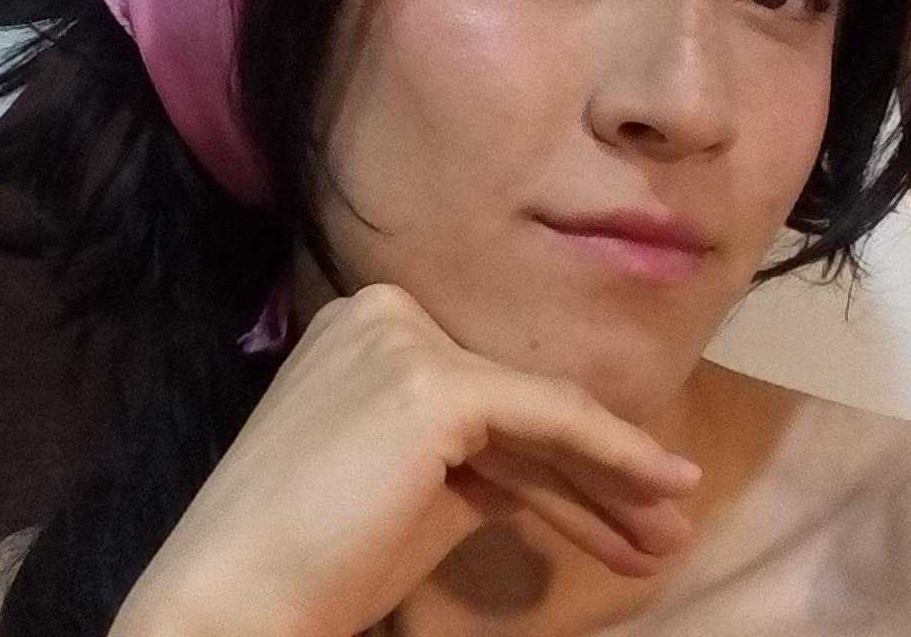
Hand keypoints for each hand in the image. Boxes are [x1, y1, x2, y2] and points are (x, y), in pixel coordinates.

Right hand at [111, 282, 702, 636]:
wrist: (239, 596)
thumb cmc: (317, 563)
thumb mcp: (416, 493)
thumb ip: (478, 460)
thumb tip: (555, 466)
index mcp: (364, 329)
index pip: (489, 396)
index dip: (564, 462)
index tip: (624, 517)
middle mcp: (380, 313)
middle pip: (519, 403)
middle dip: (598, 474)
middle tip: (662, 528)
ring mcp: (403, 342)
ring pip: (541, 412)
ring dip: (617, 478)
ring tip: (670, 532)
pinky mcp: (430, 384)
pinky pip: (549, 418)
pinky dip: (613, 456)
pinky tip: (660, 490)